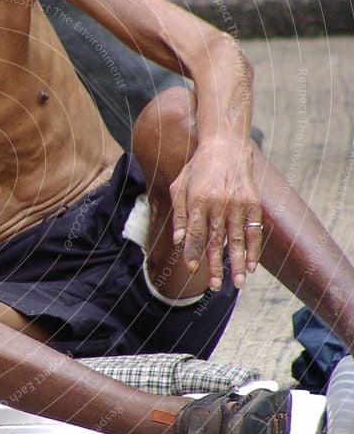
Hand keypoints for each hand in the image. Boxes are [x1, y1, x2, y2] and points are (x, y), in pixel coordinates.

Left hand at [170, 137, 262, 289]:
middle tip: (215, 286)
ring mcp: (238, 204)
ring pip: (237, 239)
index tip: (192, 269)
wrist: (226, 147)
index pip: (195, 233)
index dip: (193, 252)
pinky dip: (253, 249)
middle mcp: (219, 204)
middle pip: (216, 240)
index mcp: (199, 200)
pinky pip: (254, 231)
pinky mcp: (254, 203)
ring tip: (237, 283)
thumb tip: (179, 241)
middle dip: (215, 265)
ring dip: (237, 263)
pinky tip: (251, 265)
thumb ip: (179, 215)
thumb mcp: (179, 187)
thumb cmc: (197, 169)